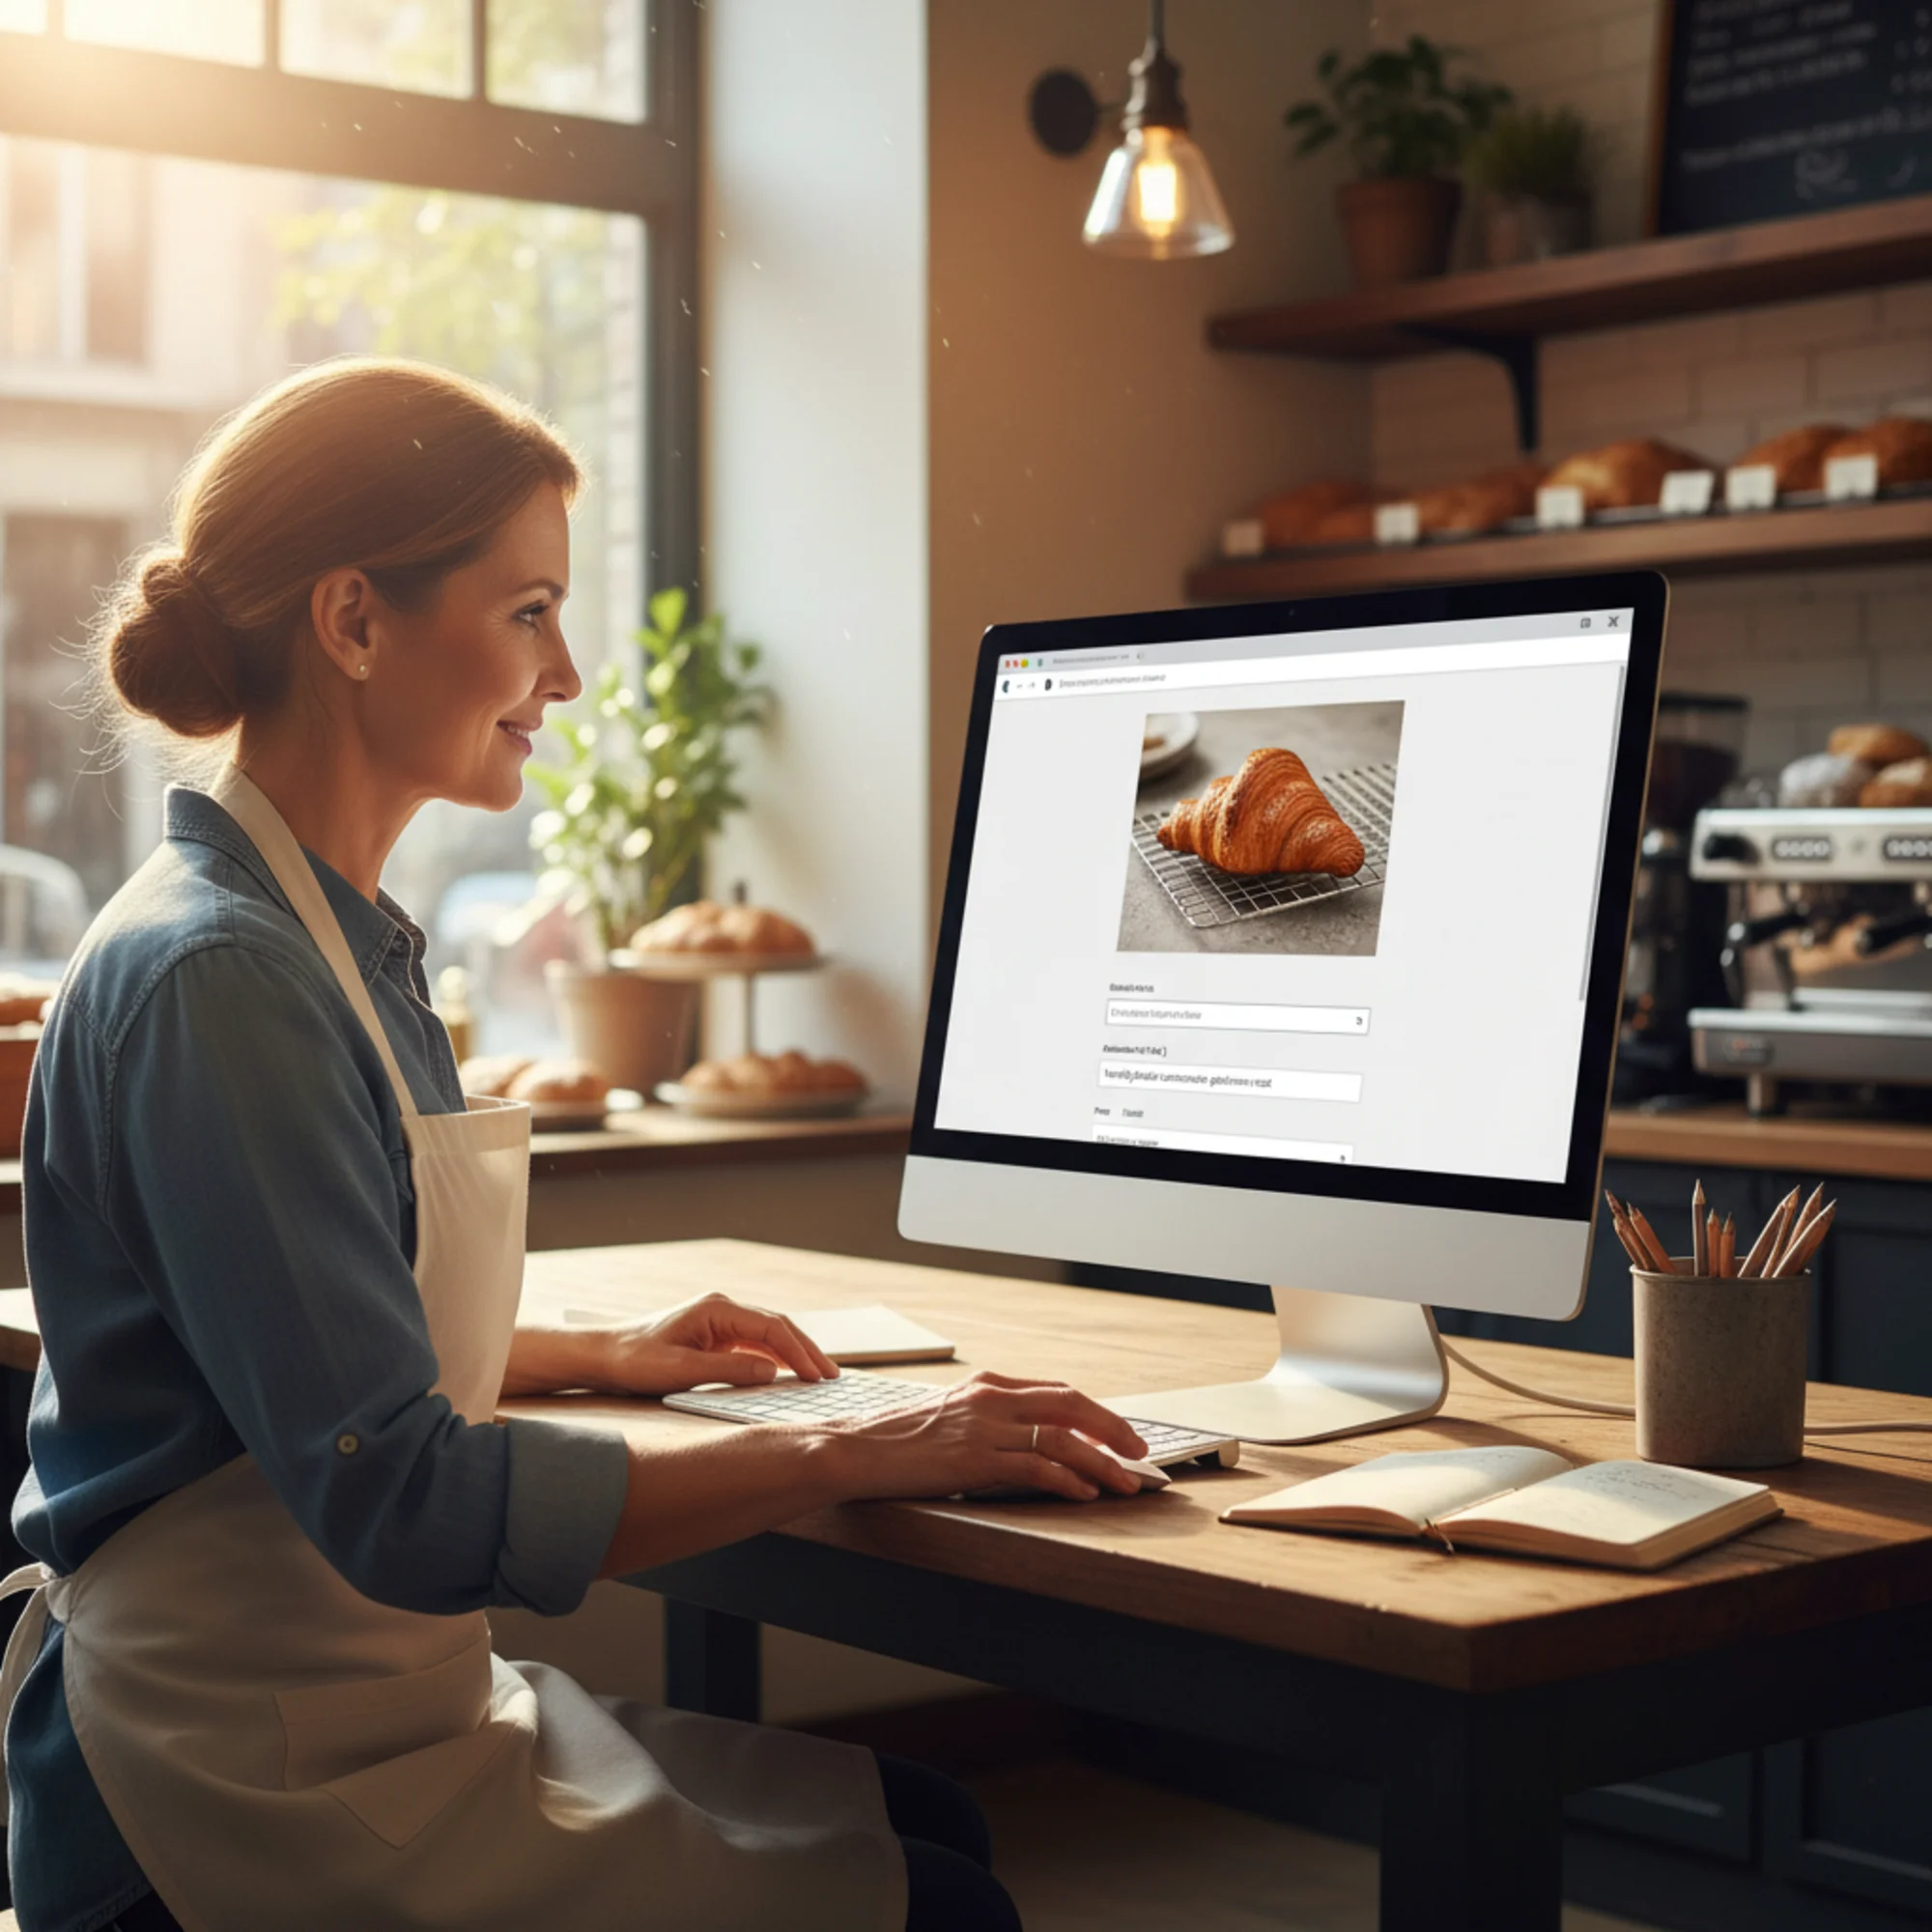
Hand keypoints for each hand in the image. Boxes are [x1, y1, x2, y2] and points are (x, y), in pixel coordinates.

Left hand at [588, 1292, 838, 1396]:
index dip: (799, 1352)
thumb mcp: (681, 1370)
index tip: (818, 1375)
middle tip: (832, 1376)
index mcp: (717, 1310)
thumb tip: (772, 1373)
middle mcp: (723, 1310)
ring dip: (795, 1355)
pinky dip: (776, 1360)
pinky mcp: (716, 1338)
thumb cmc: (635, 1360)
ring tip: (820, 1377)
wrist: (604, 1355)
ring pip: (770, 1336)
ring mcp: (721, 1323)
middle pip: (778, 1327)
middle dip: (807, 1351)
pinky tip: (790, 1376)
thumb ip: (729, 1371)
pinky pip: (755, 1347)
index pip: (772, 1328)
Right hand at [830, 1372, 1150, 1502]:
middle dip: (1112, 1427)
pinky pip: (1036, 1466)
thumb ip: (984, 1421)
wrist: (852, 1451)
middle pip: (1070, 1403)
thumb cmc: (893, 1441)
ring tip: (1127, 1482)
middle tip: (1140, 1451)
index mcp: (985, 1385)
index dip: (1093, 1412)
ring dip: (1102, 1461)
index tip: (1117, 1432)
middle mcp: (990, 1398)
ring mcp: (983, 1427)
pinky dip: (1068, 1479)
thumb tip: (1022, 1441)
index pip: (1055, 1391)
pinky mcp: (975, 1459)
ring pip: (1062, 1437)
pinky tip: (1086, 1493)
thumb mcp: (946, 1418)